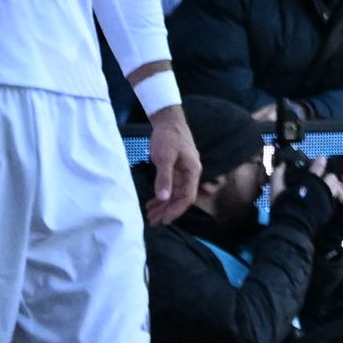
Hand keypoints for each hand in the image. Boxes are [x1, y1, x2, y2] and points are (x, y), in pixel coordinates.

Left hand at [142, 104, 200, 220]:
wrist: (168, 121)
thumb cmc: (168, 137)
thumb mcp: (165, 158)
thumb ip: (165, 178)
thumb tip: (164, 198)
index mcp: (192, 172)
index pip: (187, 197)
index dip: (176, 210)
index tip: (163, 219)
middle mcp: (190, 174)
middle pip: (181, 198)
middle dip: (167, 211)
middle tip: (152, 221)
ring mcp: (182, 172)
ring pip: (174, 194)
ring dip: (163, 205)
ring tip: (150, 215)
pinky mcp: (174, 170)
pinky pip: (169, 187)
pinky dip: (161, 196)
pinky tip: (152, 203)